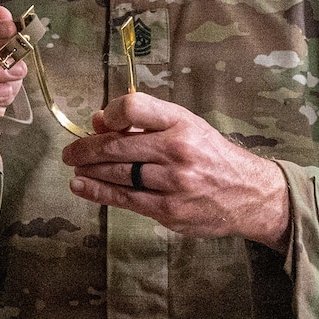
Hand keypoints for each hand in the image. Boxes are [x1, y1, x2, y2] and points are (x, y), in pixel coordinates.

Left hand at [61, 93, 290, 250]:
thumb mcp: (185, 127)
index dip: (111, 113)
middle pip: (118, 146)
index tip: (100, 122)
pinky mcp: (169, 210)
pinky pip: (126, 200)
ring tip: (75, 167)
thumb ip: (144, 123)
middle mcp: (178, 150)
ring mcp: (173, 183)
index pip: (135, 108)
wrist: (248, 194)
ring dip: (89, 171)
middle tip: (70, 152)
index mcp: (182, 123)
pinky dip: (99, 192)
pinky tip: (83, 186)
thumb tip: (98, 121)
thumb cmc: (211, 155)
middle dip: (86, 149)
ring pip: (118, 175)